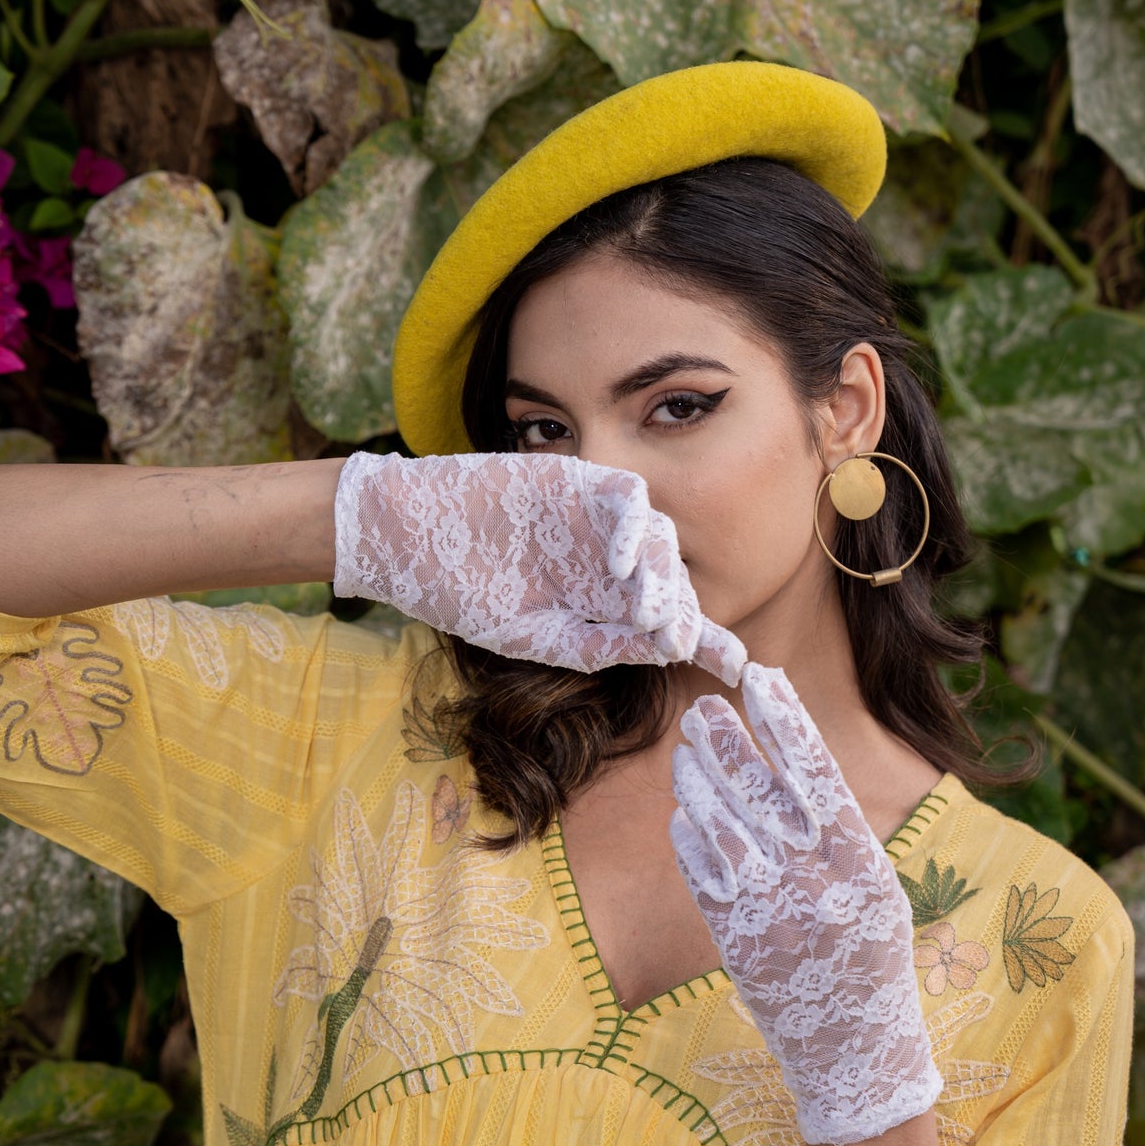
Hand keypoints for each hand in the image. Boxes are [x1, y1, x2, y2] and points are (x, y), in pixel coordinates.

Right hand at [333, 450, 743, 679]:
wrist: (407, 536)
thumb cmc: (463, 592)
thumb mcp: (533, 635)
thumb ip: (595, 645)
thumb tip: (666, 655)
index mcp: (600, 600)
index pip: (665, 620)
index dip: (703, 639)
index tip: (737, 667)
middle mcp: (607, 559)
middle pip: (670, 580)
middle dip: (687, 614)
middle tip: (689, 640)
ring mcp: (596, 518)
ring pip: (657, 538)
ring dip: (661, 576)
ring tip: (652, 612)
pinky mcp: (579, 478)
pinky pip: (628, 496)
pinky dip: (632, 528)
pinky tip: (621, 564)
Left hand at [669, 666, 939, 1144]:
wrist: (855, 1053)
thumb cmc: (868, 957)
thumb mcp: (877, 890)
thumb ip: (838, 833)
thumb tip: (791, 757)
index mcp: (862, 864)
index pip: (819, 774)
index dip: (787, 722)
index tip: (762, 678)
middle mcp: (819, 885)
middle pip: (763, 792)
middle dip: (729, 741)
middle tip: (704, 707)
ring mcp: (775, 915)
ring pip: (722, 826)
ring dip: (700, 782)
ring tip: (687, 752)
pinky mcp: (737, 943)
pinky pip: (702, 875)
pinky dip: (689, 838)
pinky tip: (683, 813)